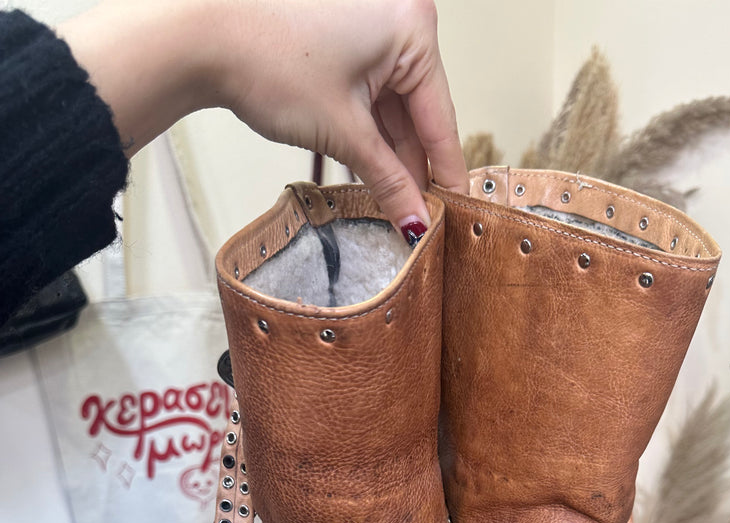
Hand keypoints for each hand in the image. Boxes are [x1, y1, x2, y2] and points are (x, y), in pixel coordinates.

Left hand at [59, 0, 467, 236]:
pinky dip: (368, 131)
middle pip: (418, 112)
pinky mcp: (342, 32)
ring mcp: (370, 22)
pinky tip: (370, 172)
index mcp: (413, 29)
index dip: (445, 174)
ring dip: (389, 155)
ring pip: (392, 105)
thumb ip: (387, 180)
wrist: (200, 33)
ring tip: (392, 205)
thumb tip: (414, 221)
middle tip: (419, 220)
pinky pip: (370, 91)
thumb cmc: (267, 61)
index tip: (455, 214)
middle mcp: (399, 17)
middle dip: (413, 168)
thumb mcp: (341, 133)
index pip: (440, 118)